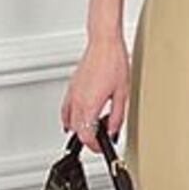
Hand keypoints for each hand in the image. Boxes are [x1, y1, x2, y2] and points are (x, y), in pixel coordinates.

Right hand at [60, 33, 129, 152]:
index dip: (95, 146)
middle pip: (77, 131)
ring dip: (80, 128)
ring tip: (95, 127)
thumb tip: (113, 130)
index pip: (87, 136)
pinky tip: (78, 117)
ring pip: (70, 121)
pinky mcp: (71, 87)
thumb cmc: (113, 62)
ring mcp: (72, 93)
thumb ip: (117, 116)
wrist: (104, 43)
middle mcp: (77, 101)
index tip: (103, 146)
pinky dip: (71, 118)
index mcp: (89, 105)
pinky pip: (66, 109)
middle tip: (102, 138)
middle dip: (90, 139)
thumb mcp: (122, 93)